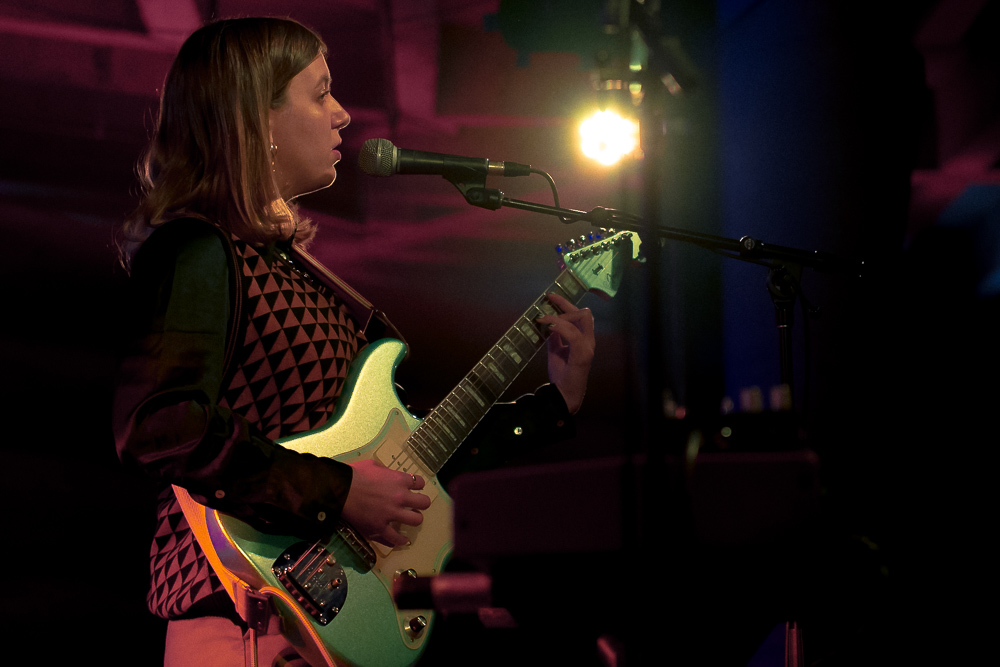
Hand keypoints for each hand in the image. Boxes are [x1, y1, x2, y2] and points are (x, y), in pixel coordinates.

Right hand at [341, 459, 430, 546]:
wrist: (340, 490)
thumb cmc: (354, 474)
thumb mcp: (373, 465)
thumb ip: (385, 471)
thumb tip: (388, 475)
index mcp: (399, 480)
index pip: (420, 483)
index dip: (418, 486)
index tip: (414, 488)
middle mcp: (400, 497)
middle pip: (424, 502)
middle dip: (421, 503)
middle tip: (415, 505)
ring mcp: (392, 514)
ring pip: (416, 520)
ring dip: (414, 519)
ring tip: (410, 520)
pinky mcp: (381, 528)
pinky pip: (396, 538)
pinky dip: (400, 540)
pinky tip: (402, 540)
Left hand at [536, 292, 594, 413]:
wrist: (563, 395)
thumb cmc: (561, 374)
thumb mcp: (555, 350)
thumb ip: (555, 337)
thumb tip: (547, 322)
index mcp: (584, 339)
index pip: (580, 315)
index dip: (566, 303)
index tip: (550, 297)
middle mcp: (589, 341)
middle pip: (584, 313)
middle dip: (565, 306)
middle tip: (546, 308)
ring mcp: (588, 347)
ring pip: (581, 318)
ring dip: (560, 316)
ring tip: (544, 320)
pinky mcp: (583, 354)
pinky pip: (573, 333)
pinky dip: (560, 327)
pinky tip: (549, 328)